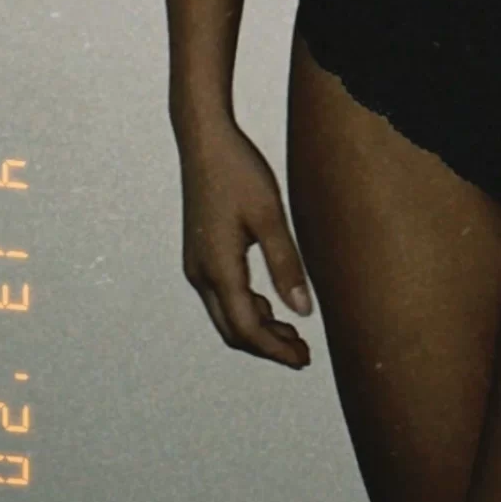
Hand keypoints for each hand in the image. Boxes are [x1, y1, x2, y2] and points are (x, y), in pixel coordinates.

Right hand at [177, 120, 312, 368]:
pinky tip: (272, 305)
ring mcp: (196, 266)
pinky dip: (247, 309)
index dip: (275, 350)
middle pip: (233, 330)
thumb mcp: (270, 216)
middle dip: (267, 347)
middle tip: (303, 354)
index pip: (247, 328)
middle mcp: (201, 274)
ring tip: (294, 334)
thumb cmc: (239, 172)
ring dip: (258, 330)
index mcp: (218, 269)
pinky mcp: (200, 255)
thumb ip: (286, 264)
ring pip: (226, 316)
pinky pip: (222, 297)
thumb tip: (304, 312)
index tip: (304, 359)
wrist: (204, 142)